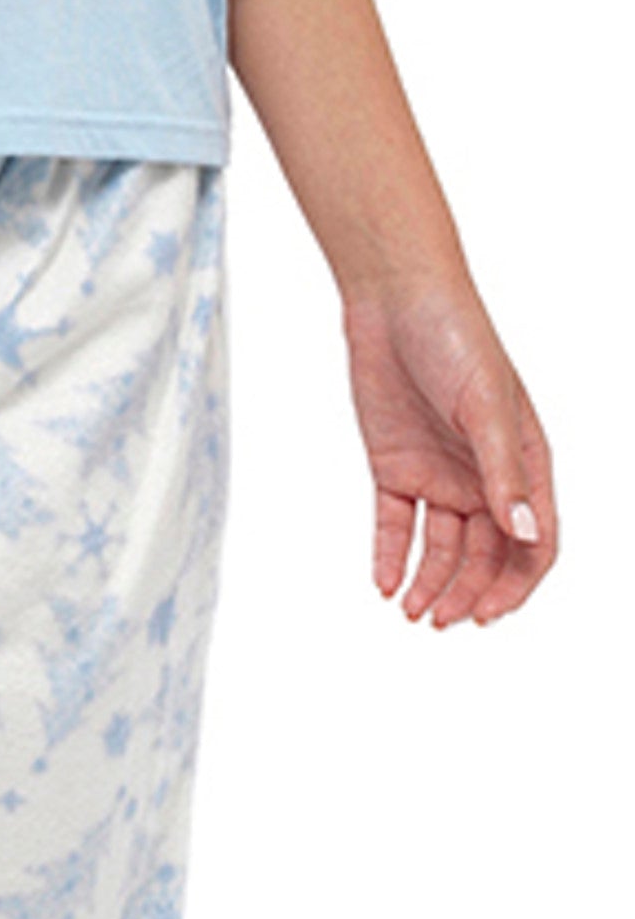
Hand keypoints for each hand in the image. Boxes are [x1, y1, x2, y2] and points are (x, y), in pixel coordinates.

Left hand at [340, 270, 557, 627]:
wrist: (392, 298)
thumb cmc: (455, 335)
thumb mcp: (484, 406)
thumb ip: (503, 472)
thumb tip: (525, 533)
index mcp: (524, 462)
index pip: (534, 542)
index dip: (517, 583)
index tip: (488, 613)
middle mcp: (484, 475)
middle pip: (487, 555)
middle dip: (469, 593)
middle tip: (443, 620)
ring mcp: (439, 472)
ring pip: (442, 548)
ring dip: (431, 583)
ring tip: (412, 611)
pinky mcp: (396, 466)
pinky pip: (396, 524)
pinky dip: (391, 556)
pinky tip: (385, 583)